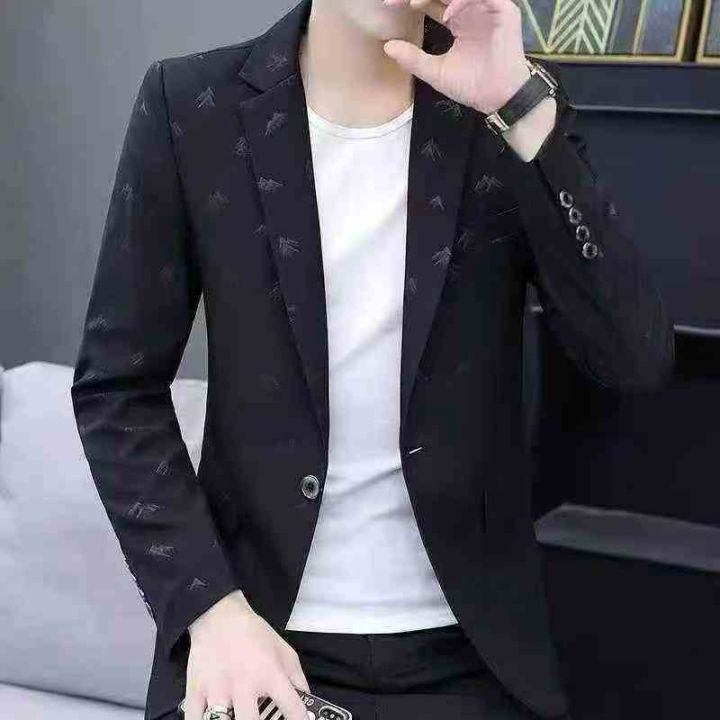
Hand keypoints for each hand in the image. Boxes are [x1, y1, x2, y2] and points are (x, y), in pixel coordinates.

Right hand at [183, 590, 310, 719]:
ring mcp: (217, 690)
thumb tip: (306, 703)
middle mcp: (244, 684)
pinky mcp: (196, 691)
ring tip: (237, 718)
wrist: (220, 616)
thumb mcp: (284, 651)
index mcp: (270, 674)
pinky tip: (215, 719)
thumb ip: (297, 679)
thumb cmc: (254, 634)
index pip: (292, 708)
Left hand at [381, 0, 530, 114]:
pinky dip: (462, 2)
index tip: (389, 5)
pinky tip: (447, 15)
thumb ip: (413, 59)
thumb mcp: (436, 72)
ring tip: (416, 3)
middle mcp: (471, 9)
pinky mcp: (504, 11)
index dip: (411, 0)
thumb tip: (387, 47)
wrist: (497, 97)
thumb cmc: (470, 86)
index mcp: (456, 19)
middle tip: (399, 0)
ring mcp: (487, 8)